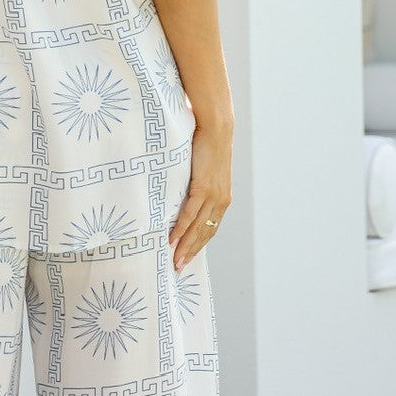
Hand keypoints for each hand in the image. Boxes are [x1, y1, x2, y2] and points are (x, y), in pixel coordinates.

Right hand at [168, 123, 231, 271]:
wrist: (216, 127)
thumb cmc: (207, 144)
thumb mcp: (206, 169)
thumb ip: (198, 183)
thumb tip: (184, 191)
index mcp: (222, 199)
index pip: (210, 227)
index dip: (199, 244)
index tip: (188, 257)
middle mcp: (220, 201)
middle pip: (205, 233)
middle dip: (192, 252)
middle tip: (179, 268)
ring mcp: (213, 195)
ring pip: (198, 228)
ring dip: (186, 246)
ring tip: (175, 261)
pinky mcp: (203, 187)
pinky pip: (190, 213)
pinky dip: (181, 228)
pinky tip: (173, 239)